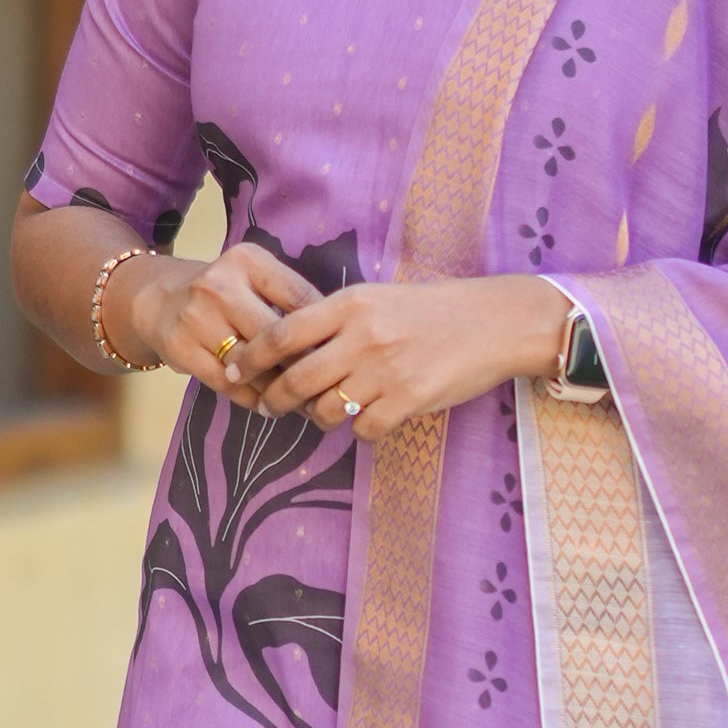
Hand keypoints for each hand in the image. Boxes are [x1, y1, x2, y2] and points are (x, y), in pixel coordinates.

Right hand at [117, 241, 321, 392]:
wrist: (158, 298)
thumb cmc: (223, 292)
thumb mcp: (254, 277)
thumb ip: (290, 296)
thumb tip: (337, 337)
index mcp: (247, 261)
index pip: (300, 298)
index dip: (324, 330)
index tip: (340, 353)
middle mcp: (220, 285)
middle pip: (277, 336)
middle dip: (305, 365)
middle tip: (326, 387)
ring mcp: (197, 317)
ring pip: (253, 365)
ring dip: (280, 389)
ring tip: (303, 403)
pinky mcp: (181, 348)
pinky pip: (228, 384)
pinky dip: (252, 398)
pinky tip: (268, 405)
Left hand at [231, 274, 573, 439]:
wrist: (494, 322)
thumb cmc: (433, 309)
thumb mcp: (379, 298)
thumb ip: (336, 318)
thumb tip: (290, 345)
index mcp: (351, 304)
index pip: (283, 333)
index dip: (250, 356)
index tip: (233, 370)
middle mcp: (363, 337)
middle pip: (297, 380)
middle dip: (273, 400)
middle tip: (266, 408)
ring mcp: (386, 371)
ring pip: (327, 411)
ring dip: (319, 418)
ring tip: (325, 413)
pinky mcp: (409, 401)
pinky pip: (365, 429)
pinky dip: (361, 429)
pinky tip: (370, 417)